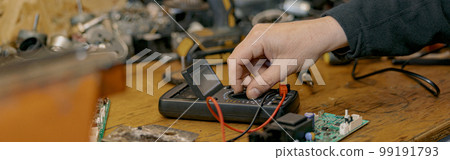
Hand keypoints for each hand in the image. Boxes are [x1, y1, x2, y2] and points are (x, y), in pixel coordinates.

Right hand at [228, 16, 347, 98]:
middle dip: (247, 76)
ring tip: (271, 76)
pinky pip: (257, 56)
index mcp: (258, 38)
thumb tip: (252, 93)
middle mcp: (256, 34)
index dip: (235, 77)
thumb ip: (265, 82)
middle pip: (241, 59)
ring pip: (249, 59)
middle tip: (255, 88)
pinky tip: (273, 70)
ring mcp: (261, 36)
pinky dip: (262, 66)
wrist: (320, 35)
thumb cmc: (307, 43)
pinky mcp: (266, 40)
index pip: (236, 59)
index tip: (239, 90)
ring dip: (256, 72)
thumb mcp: (284, 68)